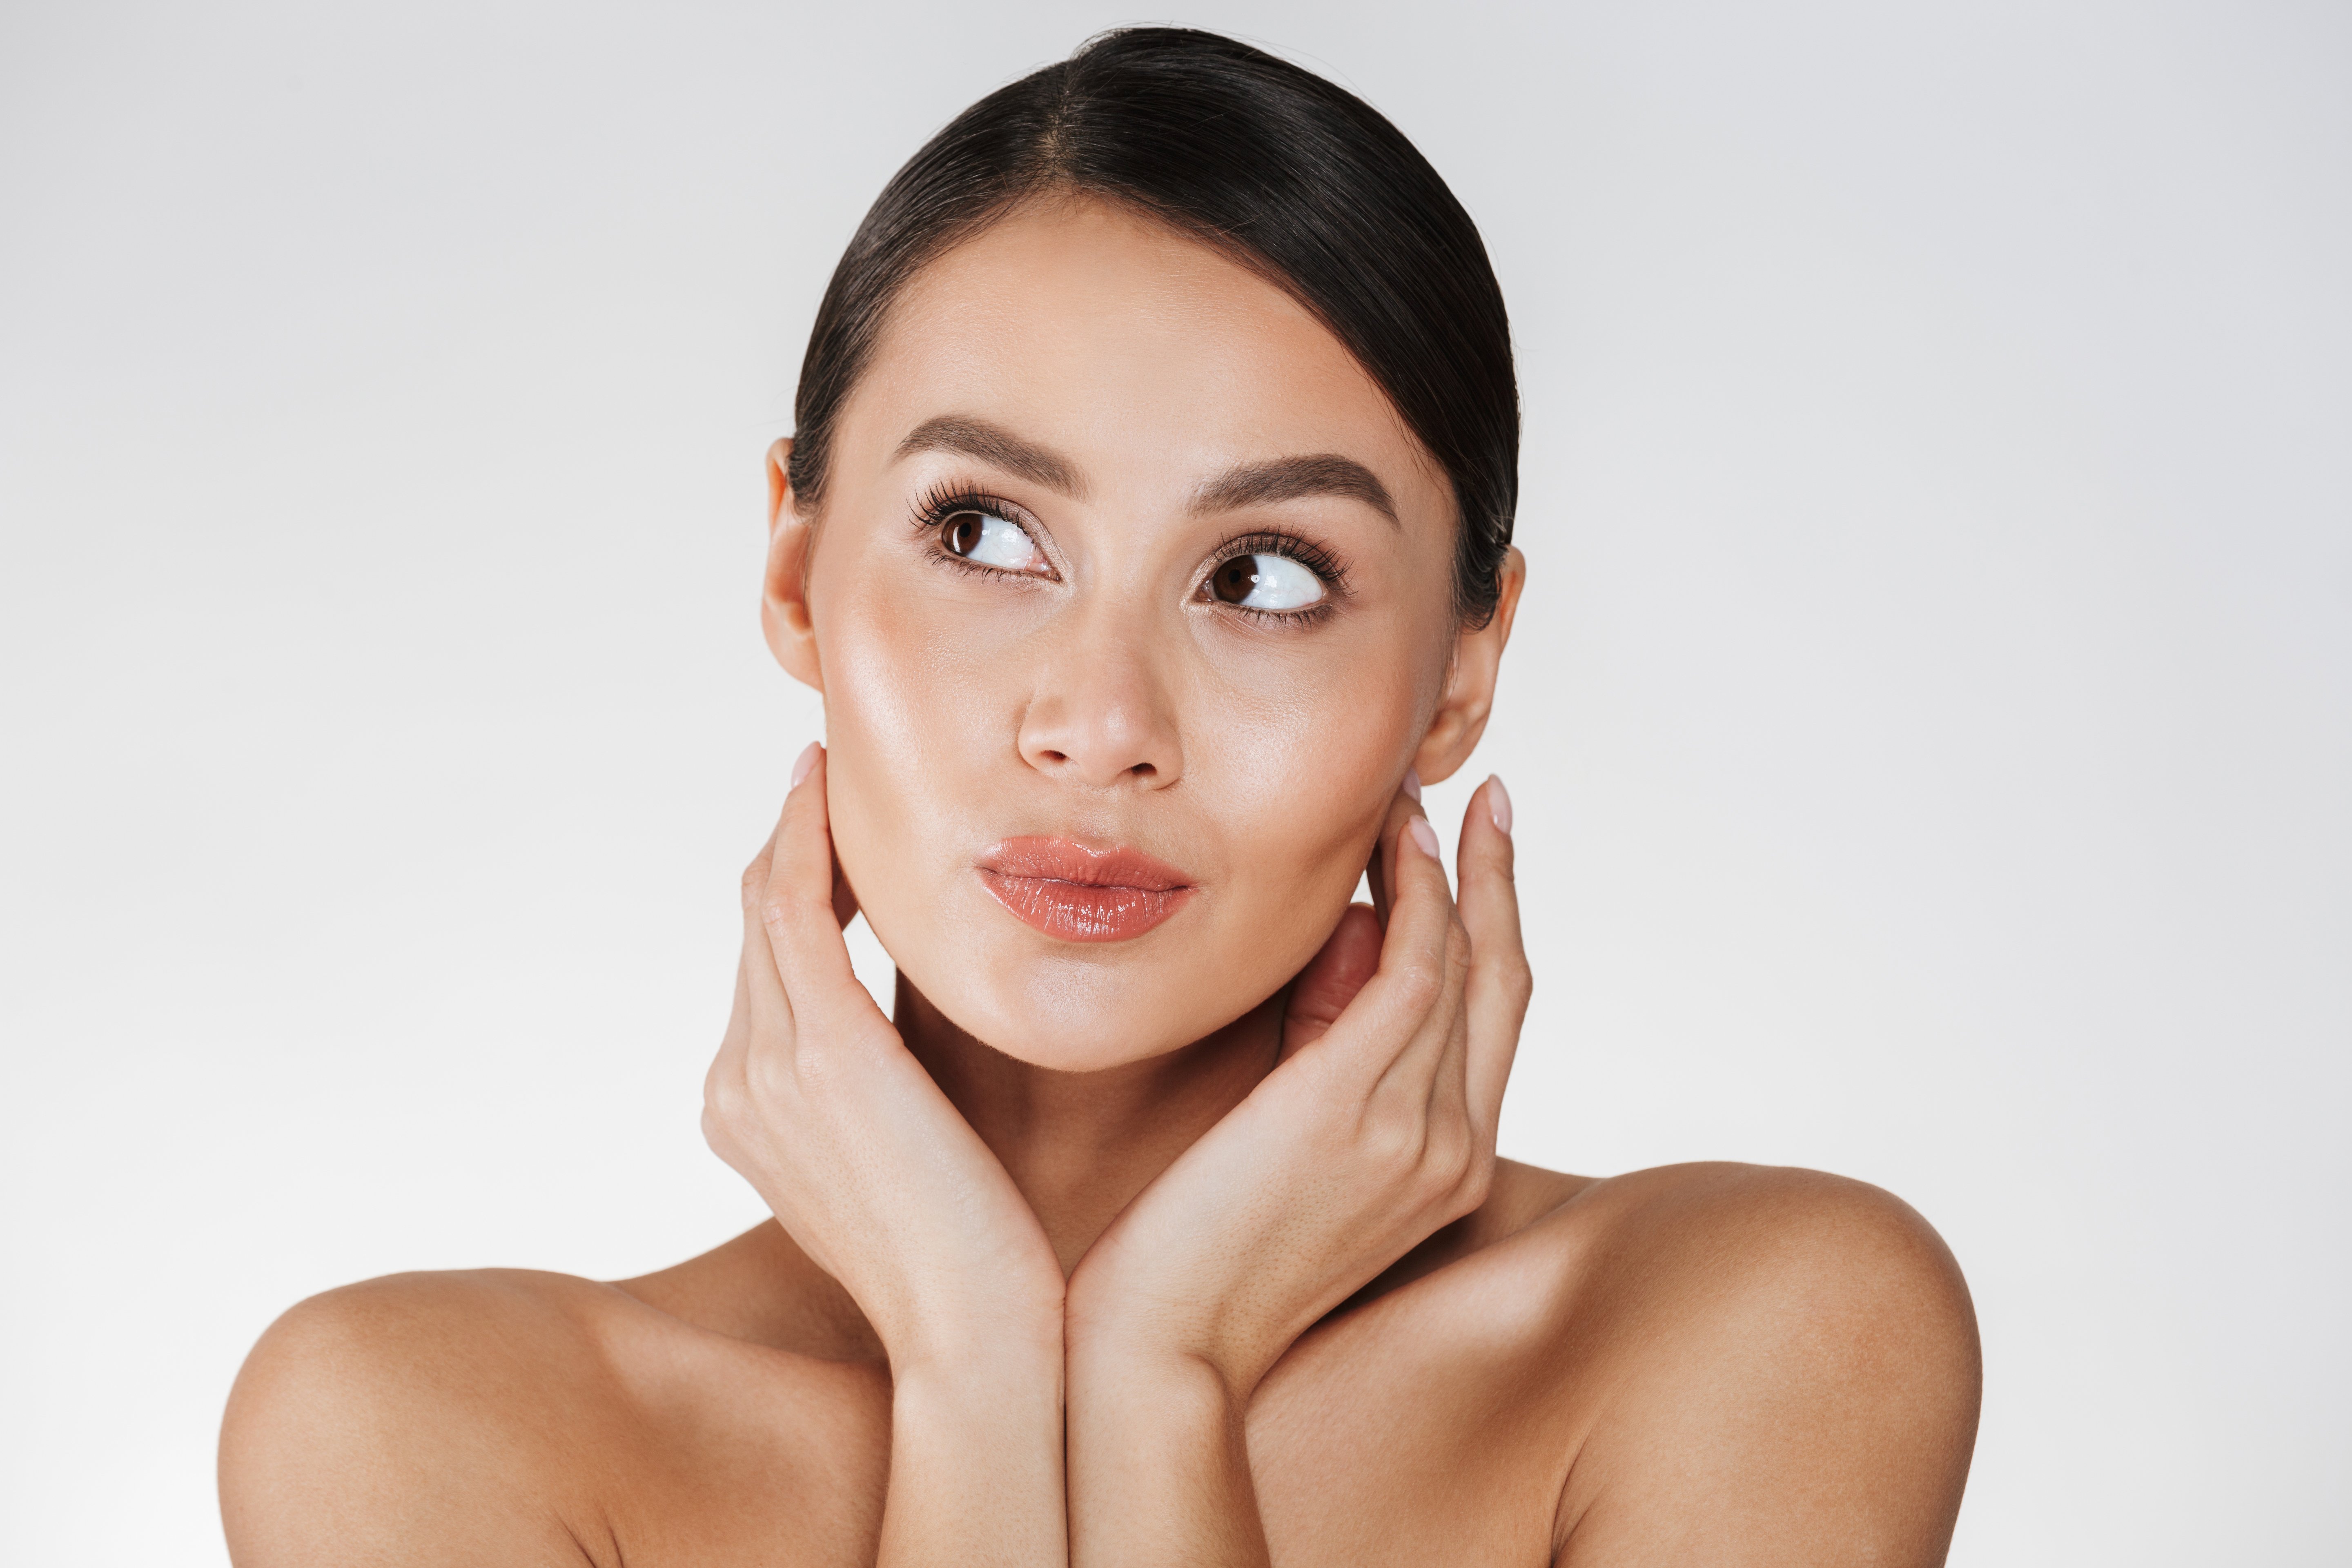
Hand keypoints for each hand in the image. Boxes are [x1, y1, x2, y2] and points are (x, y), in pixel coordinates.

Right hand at [701, 742, 1066, 1370]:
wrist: (979, 1341)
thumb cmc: (975, 1260)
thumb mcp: (908, 1158)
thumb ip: (887, 1095)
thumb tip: (918, 1048)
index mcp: (748, 1114)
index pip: (764, 970)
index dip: (796, 890)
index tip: (839, 834)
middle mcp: (736, 1086)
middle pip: (754, 928)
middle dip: (792, 846)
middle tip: (836, 777)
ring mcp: (766, 1069)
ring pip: (766, 907)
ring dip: (799, 828)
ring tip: (835, 771)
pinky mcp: (821, 1051)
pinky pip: (792, 910)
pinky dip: (805, 839)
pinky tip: (830, 791)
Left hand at [1065, 776, 1528, 1395]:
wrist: (1160, 1351)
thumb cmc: (1199, 1255)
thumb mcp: (1288, 1142)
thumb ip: (1326, 1050)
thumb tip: (1347, 941)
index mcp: (1450, 1170)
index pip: (1494, 1021)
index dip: (1494, 924)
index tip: (1474, 847)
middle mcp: (1453, 1150)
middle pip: (1502, 979)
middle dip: (1495, 877)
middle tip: (1481, 796)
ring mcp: (1416, 1132)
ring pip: (1461, 961)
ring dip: (1445, 866)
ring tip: (1416, 797)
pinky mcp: (1355, 1108)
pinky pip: (1415, 970)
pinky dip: (1417, 896)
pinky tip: (1395, 845)